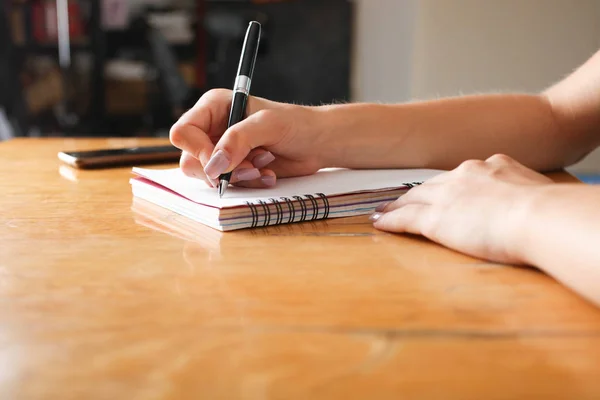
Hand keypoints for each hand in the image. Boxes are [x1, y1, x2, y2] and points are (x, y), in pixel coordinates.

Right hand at [169, 89, 325, 187]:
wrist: (317, 143)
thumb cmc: (296, 124)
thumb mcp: (268, 125)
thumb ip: (238, 140)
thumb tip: (214, 165)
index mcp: (214, 107)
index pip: (183, 132)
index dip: (198, 151)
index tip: (220, 162)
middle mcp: (213, 129)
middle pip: (190, 160)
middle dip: (222, 169)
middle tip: (250, 166)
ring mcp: (222, 152)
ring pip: (208, 176)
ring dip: (238, 177)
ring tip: (263, 167)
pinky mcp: (234, 170)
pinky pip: (228, 186)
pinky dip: (248, 183)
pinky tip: (267, 173)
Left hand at [370, 154, 553, 263]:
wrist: (538, 216)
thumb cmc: (549, 210)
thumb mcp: (537, 189)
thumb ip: (523, 190)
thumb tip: (530, 201)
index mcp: (492, 166)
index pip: (460, 176)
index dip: (446, 185)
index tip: (440, 190)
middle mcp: (464, 174)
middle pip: (431, 184)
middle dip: (416, 192)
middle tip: (400, 197)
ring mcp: (447, 196)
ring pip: (414, 199)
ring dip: (397, 204)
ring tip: (383, 209)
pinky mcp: (435, 219)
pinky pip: (406, 218)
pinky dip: (391, 220)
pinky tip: (380, 223)